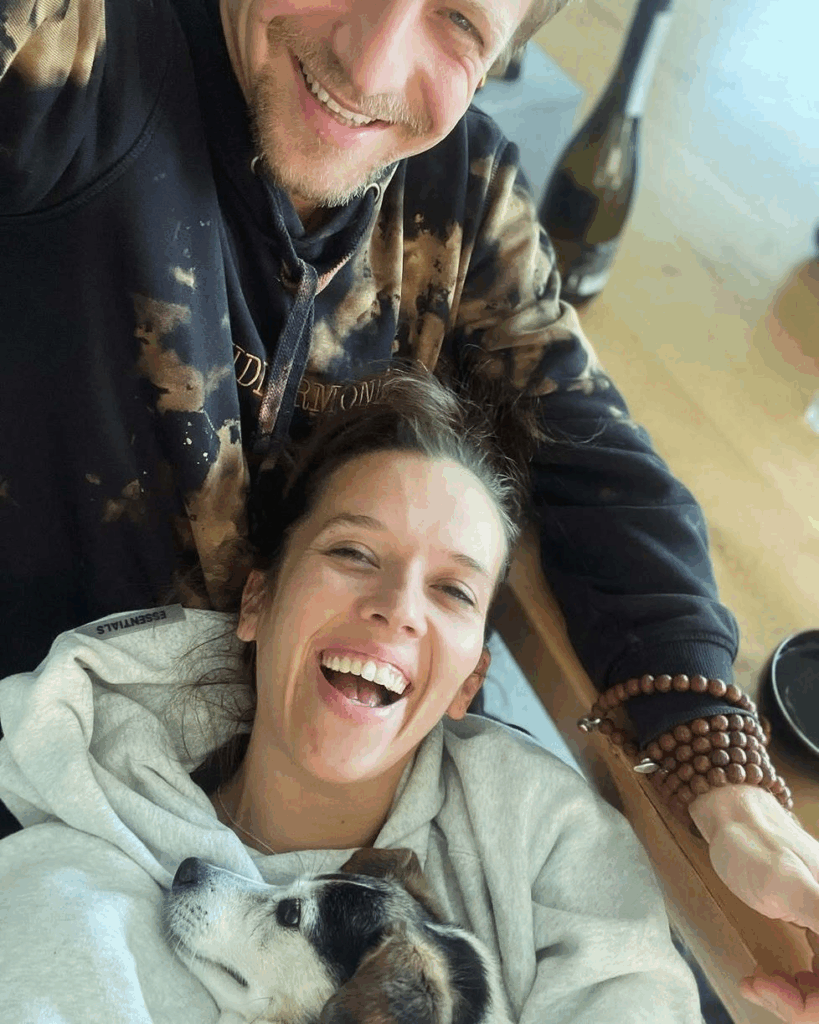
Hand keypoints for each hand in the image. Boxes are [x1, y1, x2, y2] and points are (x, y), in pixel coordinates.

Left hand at [688, 786, 818, 1021]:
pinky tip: (771, 978)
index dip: (812, 1004)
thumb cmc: (752, 844)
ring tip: (760, 982)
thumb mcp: (785, 883)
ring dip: (797, 998)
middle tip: (759, 985)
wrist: (735, 818)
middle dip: (801, 1004)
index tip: (769, 985)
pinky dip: (796, 986)